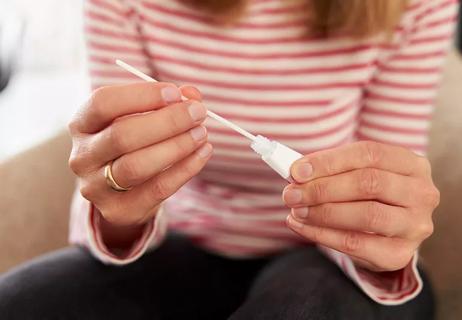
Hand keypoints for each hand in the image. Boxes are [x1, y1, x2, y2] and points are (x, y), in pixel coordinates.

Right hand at [68, 82, 211, 231]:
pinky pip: (157, 189)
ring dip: (176, 146)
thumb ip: (165, 103)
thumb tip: (192, 95)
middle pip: (122, 136)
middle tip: (197, 113)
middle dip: (167, 122)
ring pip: (137, 166)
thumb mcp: (140, 117)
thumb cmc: (133, 143)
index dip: (141, 95)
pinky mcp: (119, 210)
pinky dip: (185, 169)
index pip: (103, 103)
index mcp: (82, 124)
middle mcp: (82, 156)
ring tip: (201, 134)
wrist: (120, 191)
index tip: (176, 93)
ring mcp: (96, 187)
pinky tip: (202, 153)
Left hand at [283, 141, 439, 271]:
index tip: (296, 170)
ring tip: (296, 210)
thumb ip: (331, 170)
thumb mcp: (357, 174)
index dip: (329, 161)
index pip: (369, 154)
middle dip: (322, 188)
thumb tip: (297, 173)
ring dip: (323, 212)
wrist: (387, 232)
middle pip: (368, 183)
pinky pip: (356, 244)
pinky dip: (322, 234)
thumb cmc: (369, 195)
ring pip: (367, 215)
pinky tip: (301, 227)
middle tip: (291, 194)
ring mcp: (415, 225)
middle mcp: (422, 193)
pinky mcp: (400, 254)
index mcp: (412, 164)